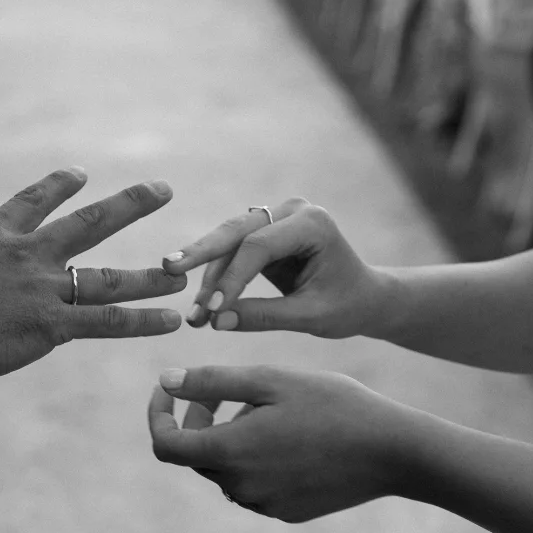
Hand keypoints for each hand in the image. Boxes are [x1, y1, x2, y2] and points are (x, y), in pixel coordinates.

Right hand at [0, 168, 187, 385]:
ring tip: (180, 273)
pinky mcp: (49, 324)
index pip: (29, 204)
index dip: (56, 187)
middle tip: (161, 189)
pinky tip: (170, 320)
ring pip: (108, 277)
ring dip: (148, 275)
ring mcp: (40, 287)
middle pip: (88, 223)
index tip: (79, 174)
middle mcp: (23, 255)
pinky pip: (105, 322)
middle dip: (129, 205)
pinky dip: (141, 321)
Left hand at [147, 365, 419, 522]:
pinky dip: (257, 458)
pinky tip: (293, 436)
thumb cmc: (333, 405)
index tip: (169, 389)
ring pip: (227, 468)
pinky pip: (255, 483)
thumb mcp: (271, 380)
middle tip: (229, 390)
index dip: (158, 414)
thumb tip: (167, 380)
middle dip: (201, 420)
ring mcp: (264, 505)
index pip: (165, 445)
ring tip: (273, 410)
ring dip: (232, 438)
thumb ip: (212, 381)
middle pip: (197, 455)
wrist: (393, 452)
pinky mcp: (286, 512)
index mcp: (230, 453)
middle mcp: (240, 487)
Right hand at [160, 199, 389, 337]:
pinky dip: (215, 276)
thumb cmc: (347, 306)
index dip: (232, 277)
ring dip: (206, 274)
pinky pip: (232, 251)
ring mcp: (276, 217)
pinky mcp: (264, 231)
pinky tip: (198, 301)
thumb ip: (265, 317)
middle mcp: (291, 211)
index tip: (211, 310)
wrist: (364, 297)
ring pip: (228, 241)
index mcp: (312, 223)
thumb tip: (216, 321)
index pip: (259, 246)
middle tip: (168, 269)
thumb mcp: (311, 316)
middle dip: (201, 255)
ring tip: (191, 313)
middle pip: (236, 231)